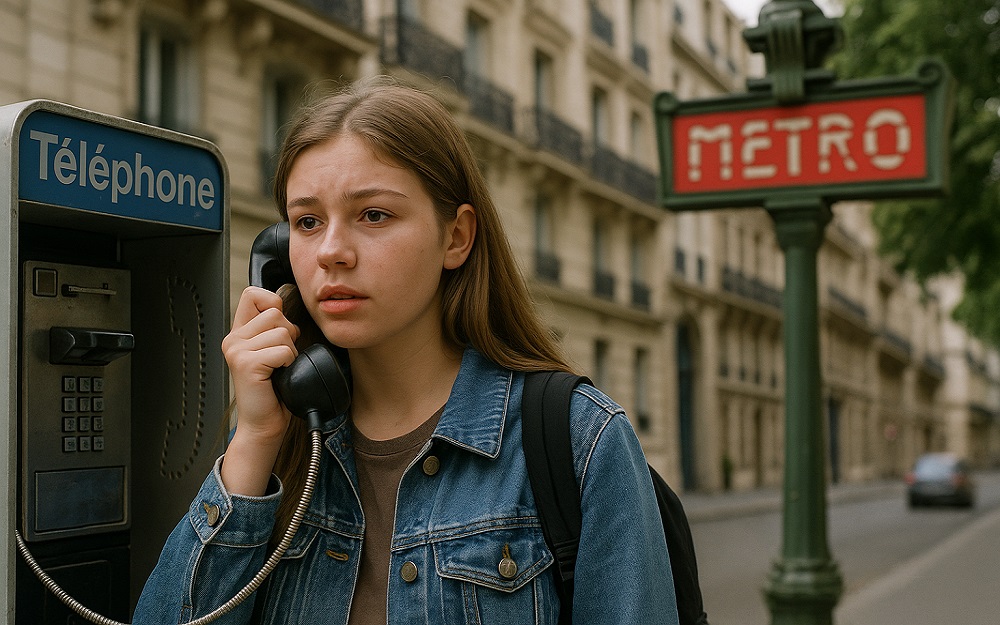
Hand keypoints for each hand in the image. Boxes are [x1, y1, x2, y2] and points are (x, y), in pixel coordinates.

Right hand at [220, 286, 299, 494]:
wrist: (264, 423)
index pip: (253, 293)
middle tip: (280, 359)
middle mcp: (233, 339)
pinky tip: (277, 376)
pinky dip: (289, 363)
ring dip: (290, 352)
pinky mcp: (246, 364)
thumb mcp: (272, 351)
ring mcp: (237, 350)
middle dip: (288, 334)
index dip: (272, 304)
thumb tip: (287, 305)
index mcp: (239, 332)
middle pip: (275, 313)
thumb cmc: (274, 390)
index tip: (277, 327)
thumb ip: (274, 328)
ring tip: (278, 369)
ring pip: (282, 331)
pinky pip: (284, 350)